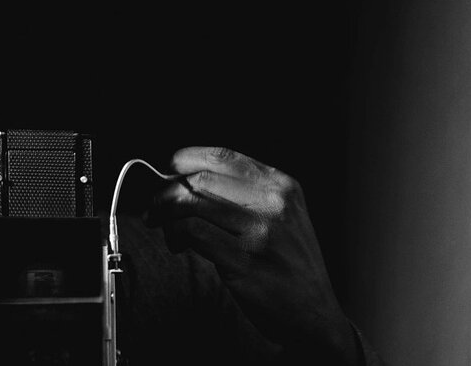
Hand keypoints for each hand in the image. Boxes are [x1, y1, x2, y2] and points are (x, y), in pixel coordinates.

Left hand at [147, 146, 359, 363]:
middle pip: (199, 178)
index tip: (167, 175)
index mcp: (281, 185)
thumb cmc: (287, 264)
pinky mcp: (244, 261)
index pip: (220, 155)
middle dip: (165, 192)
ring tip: (166, 230)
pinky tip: (178, 245)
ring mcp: (260, 231)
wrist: (315, 315)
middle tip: (155, 208)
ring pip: (190, 203)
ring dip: (165, 214)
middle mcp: (274, 202)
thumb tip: (183, 179)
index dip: (183, 161)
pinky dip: (175, 235)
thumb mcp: (282, 216)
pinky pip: (191, 232)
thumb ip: (244, 193)